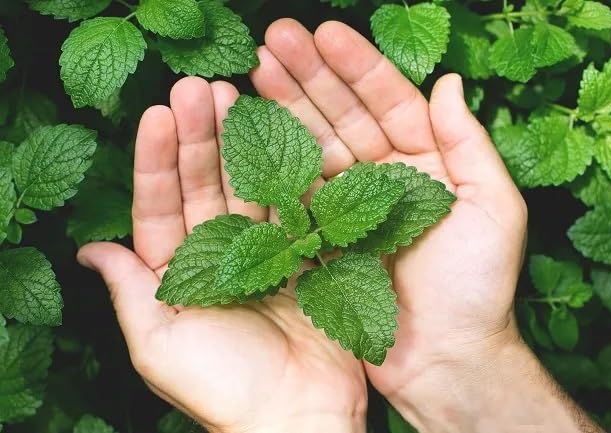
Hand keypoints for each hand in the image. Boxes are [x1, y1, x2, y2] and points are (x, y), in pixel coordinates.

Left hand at [77, 78, 366, 432]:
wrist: (298, 411)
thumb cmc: (223, 388)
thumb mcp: (159, 345)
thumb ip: (129, 292)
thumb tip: (90, 250)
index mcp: (176, 274)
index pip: (159, 206)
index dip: (156, 160)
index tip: (158, 114)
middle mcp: (217, 256)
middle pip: (202, 186)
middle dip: (198, 137)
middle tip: (199, 88)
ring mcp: (262, 251)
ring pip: (246, 187)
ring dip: (238, 142)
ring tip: (233, 93)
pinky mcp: (302, 253)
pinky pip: (291, 204)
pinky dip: (287, 170)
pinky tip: (281, 132)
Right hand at [250, 19, 595, 431]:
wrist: (445, 356)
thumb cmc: (477, 287)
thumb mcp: (493, 208)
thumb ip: (469, 143)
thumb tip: (448, 81)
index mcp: (427, 163)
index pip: (388, 100)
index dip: (357, 66)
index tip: (323, 32)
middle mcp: (385, 177)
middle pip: (344, 115)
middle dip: (310, 75)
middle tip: (273, 39)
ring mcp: (351, 206)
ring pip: (315, 145)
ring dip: (286, 107)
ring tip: (254, 69)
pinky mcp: (325, 237)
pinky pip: (298, 191)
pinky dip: (276, 161)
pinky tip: (251, 129)